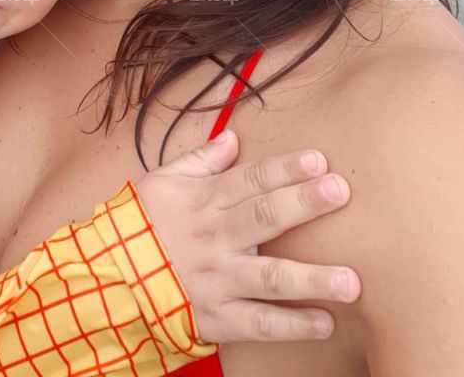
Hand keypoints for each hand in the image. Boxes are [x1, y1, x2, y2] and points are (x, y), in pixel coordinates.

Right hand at [135, 130, 359, 344]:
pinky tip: (325, 323)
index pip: (251, 180)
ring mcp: (220, 279)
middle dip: (304, 203)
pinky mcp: (220, 317)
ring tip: (352, 281)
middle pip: (265, 217)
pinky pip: (260, 323)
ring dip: (312, 278)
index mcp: (205, 201)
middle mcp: (216, 238)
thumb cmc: (141, 225)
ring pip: (270, 277)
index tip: (319, 159)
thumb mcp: (162, 181)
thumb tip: (233, 138)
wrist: (111, 279)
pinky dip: (292, 325)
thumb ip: (200, 160)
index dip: (284, 168)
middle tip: (340, 192)